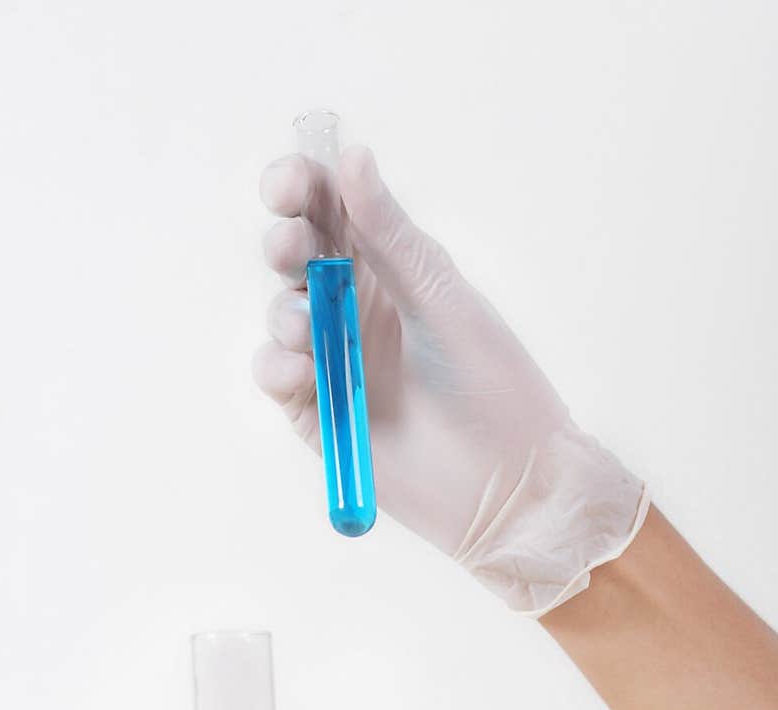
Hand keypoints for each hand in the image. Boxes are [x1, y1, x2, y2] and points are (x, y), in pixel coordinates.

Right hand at [254, 145, 646, 614]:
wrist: (506, 485)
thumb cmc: (493, 385)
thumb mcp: (442, 297)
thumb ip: (390, 234)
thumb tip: (350, 154)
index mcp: (392, 268)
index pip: (331, 210)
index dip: (301, 187)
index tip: (289, 183)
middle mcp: (356, 307)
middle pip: (295, 255)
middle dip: (283, 243)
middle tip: (294, 251)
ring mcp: (332, 359)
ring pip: (278, 312)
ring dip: (283, 311)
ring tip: (310, 332)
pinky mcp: (315, 412)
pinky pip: (273, 374)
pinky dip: (276, 366)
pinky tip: (302, 375)